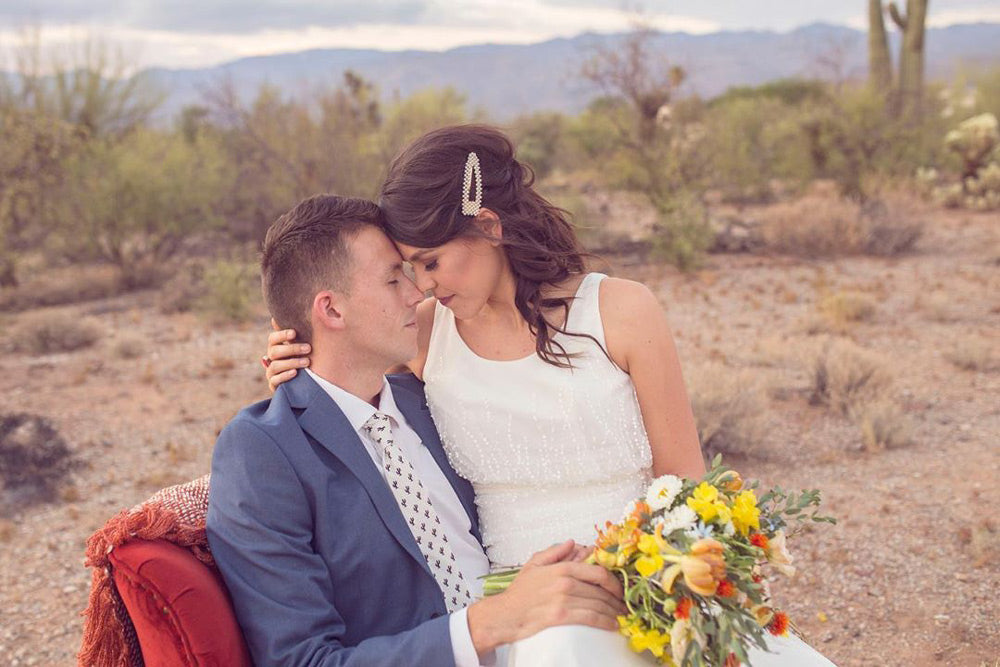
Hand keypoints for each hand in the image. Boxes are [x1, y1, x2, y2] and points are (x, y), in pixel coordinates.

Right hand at [264, 320, 310, 391]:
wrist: (301, 379)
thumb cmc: (302, 356)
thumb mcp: (301, 344)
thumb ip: (298, 333)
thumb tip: (296, 314)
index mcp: (276, 346)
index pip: (273, 338)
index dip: (282, 335)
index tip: (295, 333)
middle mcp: (271, 358)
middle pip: (274, 351)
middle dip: (292, 349)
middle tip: (308, 348)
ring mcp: (271, 371)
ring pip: (275, 365)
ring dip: (291, 362)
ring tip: (307, 362)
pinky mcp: (273, 384)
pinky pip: (275, 380)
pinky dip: (285, 376)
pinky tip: (295, 373)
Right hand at [467, 541, 625, 655]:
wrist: (505, 614)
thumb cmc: (520, 592)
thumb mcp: (534, 564)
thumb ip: (555, 552)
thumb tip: (573, 543)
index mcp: (562, 568)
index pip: (598, 572)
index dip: (614, 581)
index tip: (620, 589)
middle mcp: (565, 582)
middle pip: (601, 590)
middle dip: (617, 600)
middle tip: (624, 606)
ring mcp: (563, 599)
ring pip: (598, 605)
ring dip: (614, 612)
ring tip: (621, 617)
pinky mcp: (561, 616)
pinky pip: (590, 618)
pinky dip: (605, 622)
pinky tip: (612, 625)